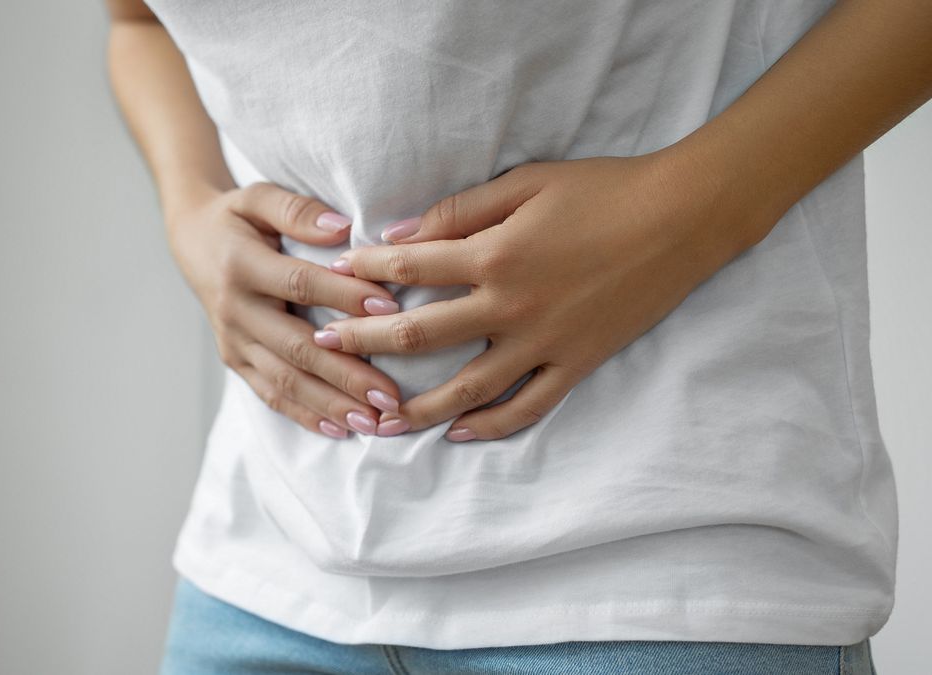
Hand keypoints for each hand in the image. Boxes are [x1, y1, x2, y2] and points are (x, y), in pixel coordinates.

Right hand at [167, 182, 404, 437]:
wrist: (191, 243)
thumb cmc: (236, 218)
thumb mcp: (258, 197)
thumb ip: (297, 210)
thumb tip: (342, 229)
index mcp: (241, 266)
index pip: (301, 284)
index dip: (344, 297)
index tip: (389, 310)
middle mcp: (234, 309)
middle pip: (296, 346)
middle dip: (346, 375)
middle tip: (390, 396)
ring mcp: (233, 341)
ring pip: (285, 380)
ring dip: (331, 405)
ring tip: (374, 423)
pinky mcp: (234, 361)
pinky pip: (269, 394)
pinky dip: (304, 415)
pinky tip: (339, 429)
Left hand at [317, 152, 767, 440]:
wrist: (683, 218)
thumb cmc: (603, 189)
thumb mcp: (526, 183)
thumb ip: (459, 211)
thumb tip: (398, 233)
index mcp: (494, 255)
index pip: (410, 268)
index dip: (366, 270)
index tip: (335, 277)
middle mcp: (510, 307)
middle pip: (420, 334)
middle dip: (365, 341)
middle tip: (324, 350)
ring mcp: (543, 343)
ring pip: (467, 388)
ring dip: (416, 406)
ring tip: (376, 420)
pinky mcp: (576, 363)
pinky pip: (527, 406)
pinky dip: (491, 425)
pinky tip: (458, 433)